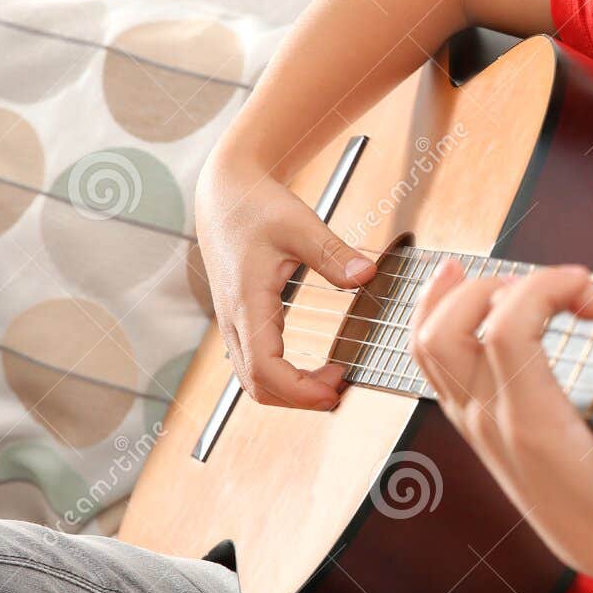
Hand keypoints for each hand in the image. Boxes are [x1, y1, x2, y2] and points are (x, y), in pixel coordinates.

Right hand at [194, 153, 376, 409]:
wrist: (226, 194)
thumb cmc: (259, 206)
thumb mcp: (300, 225)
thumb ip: (333, 253)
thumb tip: (366, 276)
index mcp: (246, 302)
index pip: (264, 369)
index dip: (299, 390)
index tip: (334, 391)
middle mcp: (233, 319)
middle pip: (256, 385)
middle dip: (299, 398)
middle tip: (341, 389)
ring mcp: (232, 323)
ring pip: (253, 380)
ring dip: (291, 391)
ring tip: (332, 380)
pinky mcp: (239, 321)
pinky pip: (255, 365)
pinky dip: (283, 378)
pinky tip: (315, 369)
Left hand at [408, 259, 592, 573]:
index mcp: (535, 427)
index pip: (507, 333)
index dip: (545, 290)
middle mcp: (492, 420)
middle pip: (452, 329)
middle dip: (501, 286)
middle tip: (558, 293)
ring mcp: (472, 418)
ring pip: (427, 340)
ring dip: (455, 293)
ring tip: (500, 274)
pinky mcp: (467, 415)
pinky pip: (427, 356)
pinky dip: (434, 310)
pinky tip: (456, 280)